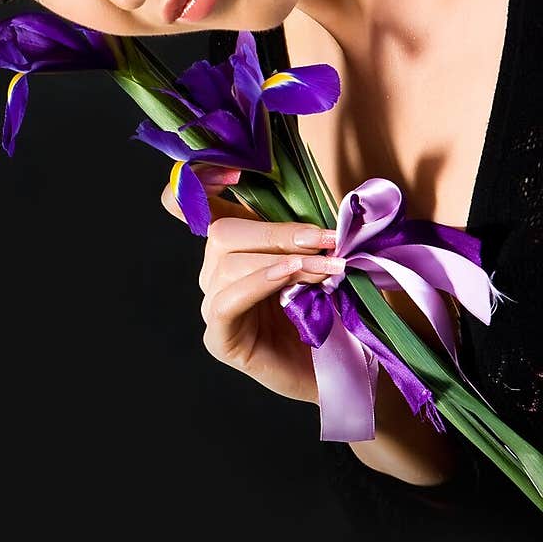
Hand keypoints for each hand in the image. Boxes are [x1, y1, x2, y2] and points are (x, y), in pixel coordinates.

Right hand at [161, 172, 343, 403]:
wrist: (347, 370)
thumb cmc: (336, 314)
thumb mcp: (322, 259)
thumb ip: (307, 232)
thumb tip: (323, 205)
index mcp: (236, 250)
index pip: (194, 206)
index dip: (200, 181)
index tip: (235, 172)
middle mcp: (217, 275)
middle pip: (223, 232)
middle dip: (278, 231)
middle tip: (325, 240)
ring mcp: (215, 307)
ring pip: (228, 262)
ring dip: (284, 258)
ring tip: (328, 268)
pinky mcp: (221, 339)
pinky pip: (226, 300)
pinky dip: (260, 281)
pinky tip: (290, 278)